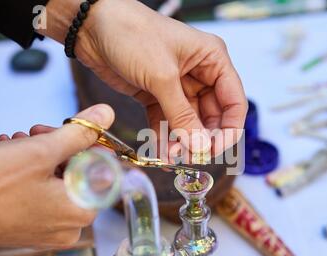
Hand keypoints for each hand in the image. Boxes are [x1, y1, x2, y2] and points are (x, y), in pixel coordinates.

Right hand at [0, 104, 114, 247]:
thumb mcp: (40, 151)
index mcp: (82, 210)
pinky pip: (42, 194)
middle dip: (59, 146)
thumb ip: (79, 132)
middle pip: (80, 173)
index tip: (72, 128)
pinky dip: (31, 172)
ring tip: (18, 141)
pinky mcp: (30, 227)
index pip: (104, 169)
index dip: (88, 142)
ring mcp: (49, 229)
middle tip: (38, 131)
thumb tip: (105, 114)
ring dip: (42, 155)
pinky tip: (11, 154)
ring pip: (59, 181)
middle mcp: (70, 226)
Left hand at [40, 0, 246, 159]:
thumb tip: (200, 147)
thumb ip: (182, 115)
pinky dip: (164, 137)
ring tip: (172, 157)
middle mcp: (199, 73)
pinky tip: (161, 152)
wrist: (92, 27)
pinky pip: (166, 122)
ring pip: (188, 122)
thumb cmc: (132, 34)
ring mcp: (177, 86)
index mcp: (212, 59)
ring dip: (182, 142)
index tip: (217, 151)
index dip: (230, 129)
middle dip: (202, 139)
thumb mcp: (162, 77)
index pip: (233, 101)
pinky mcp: (156, 95)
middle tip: (192, 157)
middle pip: (212, 116)